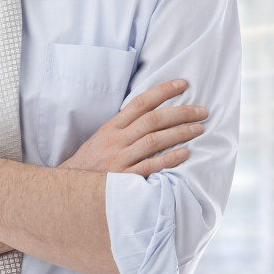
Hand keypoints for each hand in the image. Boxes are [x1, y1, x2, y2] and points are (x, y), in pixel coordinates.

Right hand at [60, 79, 207, 176]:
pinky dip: (168, 159)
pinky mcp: (123, 178)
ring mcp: (119, 159)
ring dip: (179, 133)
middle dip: (180, 113)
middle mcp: (116, 140)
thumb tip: (150, 114)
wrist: (71, 188)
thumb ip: (123, 127)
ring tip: (199, 129)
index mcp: (111, 127)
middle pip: (152, 120)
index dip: (162, 91)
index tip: (183, 84)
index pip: (140, 103)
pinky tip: (184, 154)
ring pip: (153, 141)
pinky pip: (149, 166)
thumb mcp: (101, 138)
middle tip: (202, 111)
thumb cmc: (90, 162)